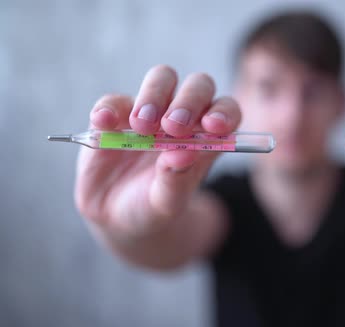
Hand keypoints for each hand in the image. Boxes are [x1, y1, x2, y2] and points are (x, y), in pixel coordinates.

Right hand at [75, 65, 240, 235]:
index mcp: (206, 137)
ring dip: (154, 96)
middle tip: (173, 126)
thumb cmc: (153, 207)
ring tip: (141, 127)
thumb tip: (182, 156)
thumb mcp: (167, 203)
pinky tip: (104, 122)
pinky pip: (114, 101)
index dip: (224, 113)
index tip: (213, 127)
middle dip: (189, 101)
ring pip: (162, 79)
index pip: (226, 111)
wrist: (116, 216)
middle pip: (198, 86)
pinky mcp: (115, 115)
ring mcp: (150, 112)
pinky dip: (109, 108)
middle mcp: (182, 117)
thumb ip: (176, 181)